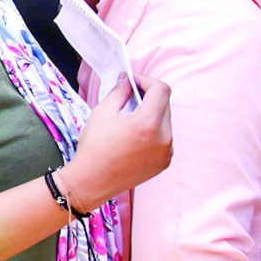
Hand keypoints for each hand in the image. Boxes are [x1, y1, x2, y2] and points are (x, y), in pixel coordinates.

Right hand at [60, 76, 173, 212]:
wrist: (92, 180)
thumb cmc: (94, 146)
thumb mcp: (103, 112)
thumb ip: (119, 92)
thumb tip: (127, 80)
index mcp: (149, 123)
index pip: (161, 90)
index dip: (147, 80)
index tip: (133, 82)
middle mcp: (164, 138)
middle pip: (165, 105)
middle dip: (149, 96)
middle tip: (129, 96)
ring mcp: (167, 152)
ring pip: (165, 122)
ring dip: (152, 114)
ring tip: (130, 118)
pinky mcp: (165, 162)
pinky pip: (164, 138)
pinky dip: (153, 131)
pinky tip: (134, 136)